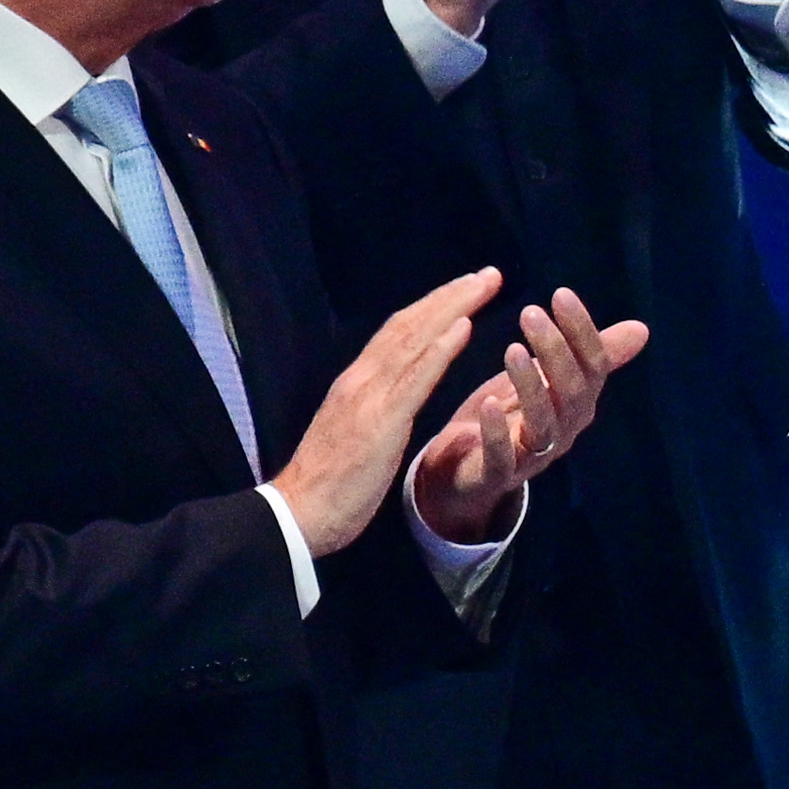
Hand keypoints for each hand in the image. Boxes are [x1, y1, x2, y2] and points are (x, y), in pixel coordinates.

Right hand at [269, 269, 500, 556]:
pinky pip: (414, 379)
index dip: (434, 307)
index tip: (466, 288)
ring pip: (414, 340)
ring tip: (484, 285)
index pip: (399, 333)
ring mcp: (368, 398)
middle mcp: (361, 380)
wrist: (299, 516)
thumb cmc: (331, 481)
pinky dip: (439, 349)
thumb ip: (376, 403)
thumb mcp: (358, 431)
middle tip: (489, 273)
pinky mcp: (379, 423)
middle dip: (450, 296)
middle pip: (410, 325)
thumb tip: (397, 385)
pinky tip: (464, 327)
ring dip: (452, 308)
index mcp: (357, 383)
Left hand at [407, 287, 651, 545]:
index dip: (581, 331)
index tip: (560, 294)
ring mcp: (533, 457)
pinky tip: (490, 403)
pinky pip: (503, 459)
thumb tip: (642, 328)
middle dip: (555, 351)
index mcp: (578, 405)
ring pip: (543, 424)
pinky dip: (498, 432)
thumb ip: (590, 357)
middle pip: (571, 392)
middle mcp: (564, 431)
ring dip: (531, 386)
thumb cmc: (513, 420)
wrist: (467, 476)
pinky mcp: (497, 476)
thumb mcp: (550, 381)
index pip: (592, 365)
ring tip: (512, 349)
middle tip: (531, 313)